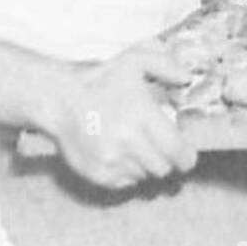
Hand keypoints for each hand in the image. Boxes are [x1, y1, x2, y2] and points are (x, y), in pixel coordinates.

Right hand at [48, 42, 197, 191]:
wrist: (59, 100)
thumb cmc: (100, 81)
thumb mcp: (134, 61)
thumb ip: (165, 65)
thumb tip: (187, 78)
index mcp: (141, 117)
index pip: (178, 152)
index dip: (186, 156)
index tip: (185, 153)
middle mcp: (128, 142)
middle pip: (164, 168)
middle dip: (167, 159)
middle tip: (160, 148)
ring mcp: (111, 161)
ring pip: (145, 176)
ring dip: (146, 165)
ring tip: (136, 147)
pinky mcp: (98, 174)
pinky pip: (125, 183)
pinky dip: (128, 173)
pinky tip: (121, 155)